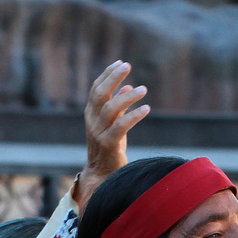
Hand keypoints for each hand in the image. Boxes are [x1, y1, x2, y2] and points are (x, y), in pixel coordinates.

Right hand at [74, 61, 149, 209]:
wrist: (103, 175)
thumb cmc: (110, 148)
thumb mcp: (113, 124)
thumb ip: (118, 106)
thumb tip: (127, 87)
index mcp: (91, 114)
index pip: (96, 89)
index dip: (107, 75)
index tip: (120, 63)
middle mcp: (92, 121)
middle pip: (100, 94)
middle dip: (113, 78)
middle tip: (128, 66)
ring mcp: (98, 133)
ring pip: (110, 108)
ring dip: (128, 97)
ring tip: (144, 89)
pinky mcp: (108, 145)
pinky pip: (121, 126)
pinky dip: (134, 116)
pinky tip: (146, 108)